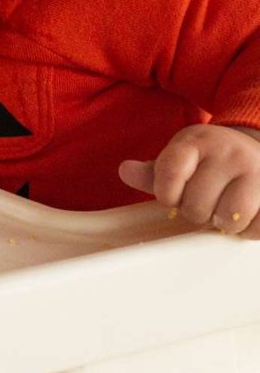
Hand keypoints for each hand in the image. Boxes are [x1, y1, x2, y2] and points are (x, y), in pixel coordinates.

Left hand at [119, 125, 259, 237]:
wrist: (255, 148)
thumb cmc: (209, 159)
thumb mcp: (179, 157)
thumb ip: (153, 172)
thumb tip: (125, 171)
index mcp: (196, 142)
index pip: (170, 172)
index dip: (167, 194)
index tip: (171, 196)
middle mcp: (228, 152)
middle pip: (197, 206)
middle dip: (196, 212)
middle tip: (204, 202)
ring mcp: (255, 171)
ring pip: (229, 219)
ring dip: (223, 224)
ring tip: (224, 210)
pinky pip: (256, 227)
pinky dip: (248, 229)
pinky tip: (246, 214)